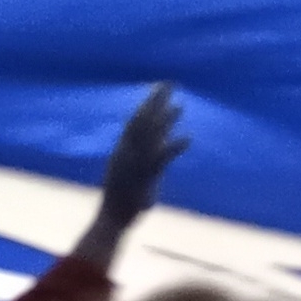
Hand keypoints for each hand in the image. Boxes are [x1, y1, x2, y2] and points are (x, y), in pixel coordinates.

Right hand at [98, 84, 187, 237]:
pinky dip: (175, 146)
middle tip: (170, 84)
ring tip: (180, 105)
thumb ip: (138, 154)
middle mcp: (127, 151)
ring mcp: (135, 163)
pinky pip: (161, 158)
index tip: (158, 88)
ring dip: (166, 119)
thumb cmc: (122, 195)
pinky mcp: (145, 177)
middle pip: (143, 120)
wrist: (112, 217)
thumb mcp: (128, 169)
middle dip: (156, 101)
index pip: (135, 120)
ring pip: (151, 135)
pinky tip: (189, 137)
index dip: (147, 103)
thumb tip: (152, 141)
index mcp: (122, 149)